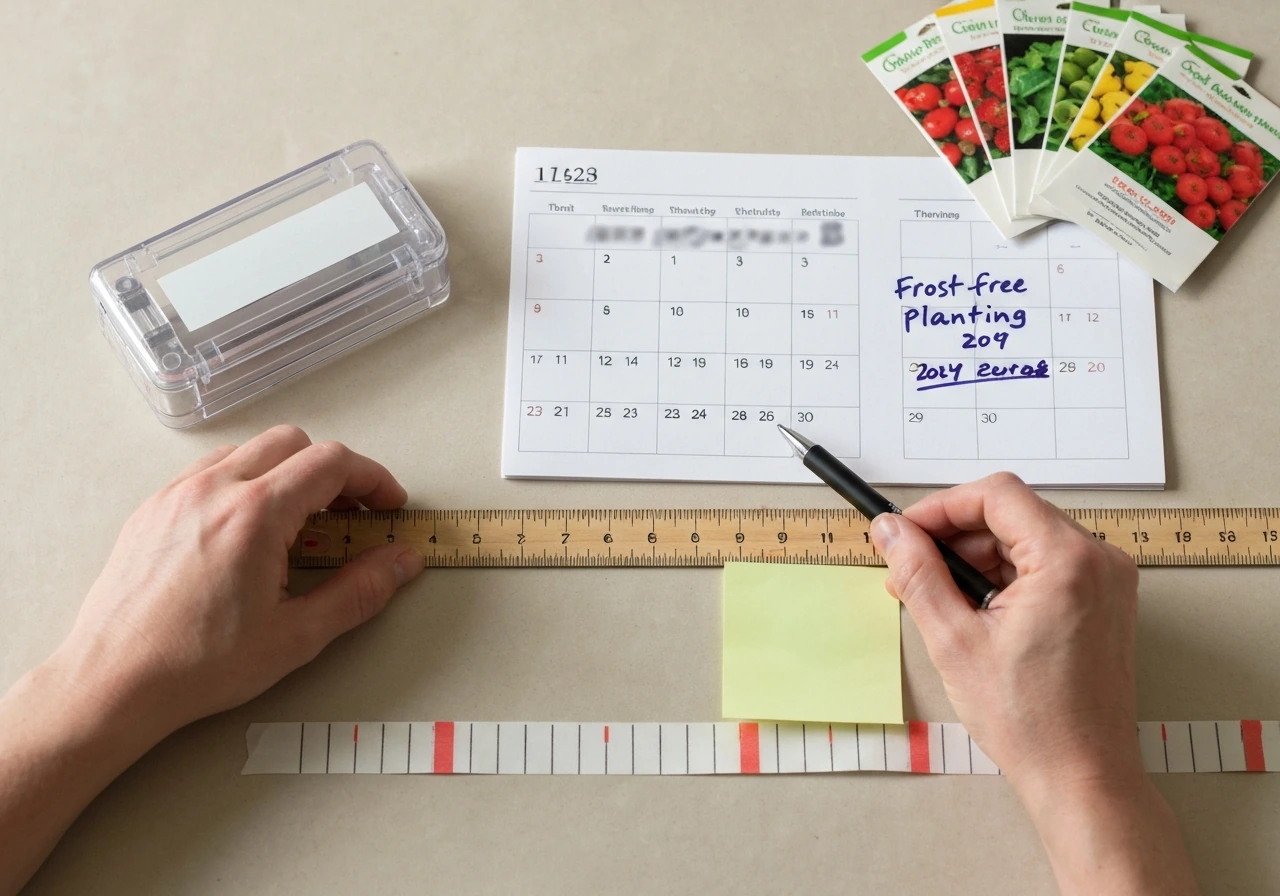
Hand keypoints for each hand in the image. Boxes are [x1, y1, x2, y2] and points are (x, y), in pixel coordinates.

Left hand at [0, 426, 424, 893]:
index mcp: (255, 514)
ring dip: (288, 472)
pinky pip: (211, 471)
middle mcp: (214, 489)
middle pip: (294, 442)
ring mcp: (178, 495)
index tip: (388, 505)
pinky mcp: (153, 509)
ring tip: (303, 522)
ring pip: (250, 450)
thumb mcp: (297, 636)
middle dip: (334, 470)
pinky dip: (245, 482)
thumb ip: (360, 591)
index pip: (332, 463)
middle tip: (353, 512)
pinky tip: (252, 530)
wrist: (113, 683)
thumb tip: (400, 563)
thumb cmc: (195, 665)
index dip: (373, 480)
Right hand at [870, 472, 1138, 788]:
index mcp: (1068, 561)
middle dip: (955, 537)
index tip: (906, 532)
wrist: (1082, 776)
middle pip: (1012, 514)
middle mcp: (1098, 561)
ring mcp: (1107, 582)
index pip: (996, 495)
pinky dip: (1004, 577)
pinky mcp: (1104, 601)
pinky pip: (1046, 566)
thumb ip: (919, 574)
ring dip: (976, 559)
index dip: (941, 507)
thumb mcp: (954, 640)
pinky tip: (973, 611)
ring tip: (938, 599)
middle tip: (909, 569)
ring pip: (1026, 539)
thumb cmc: (1032, 721)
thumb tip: (892, 532)